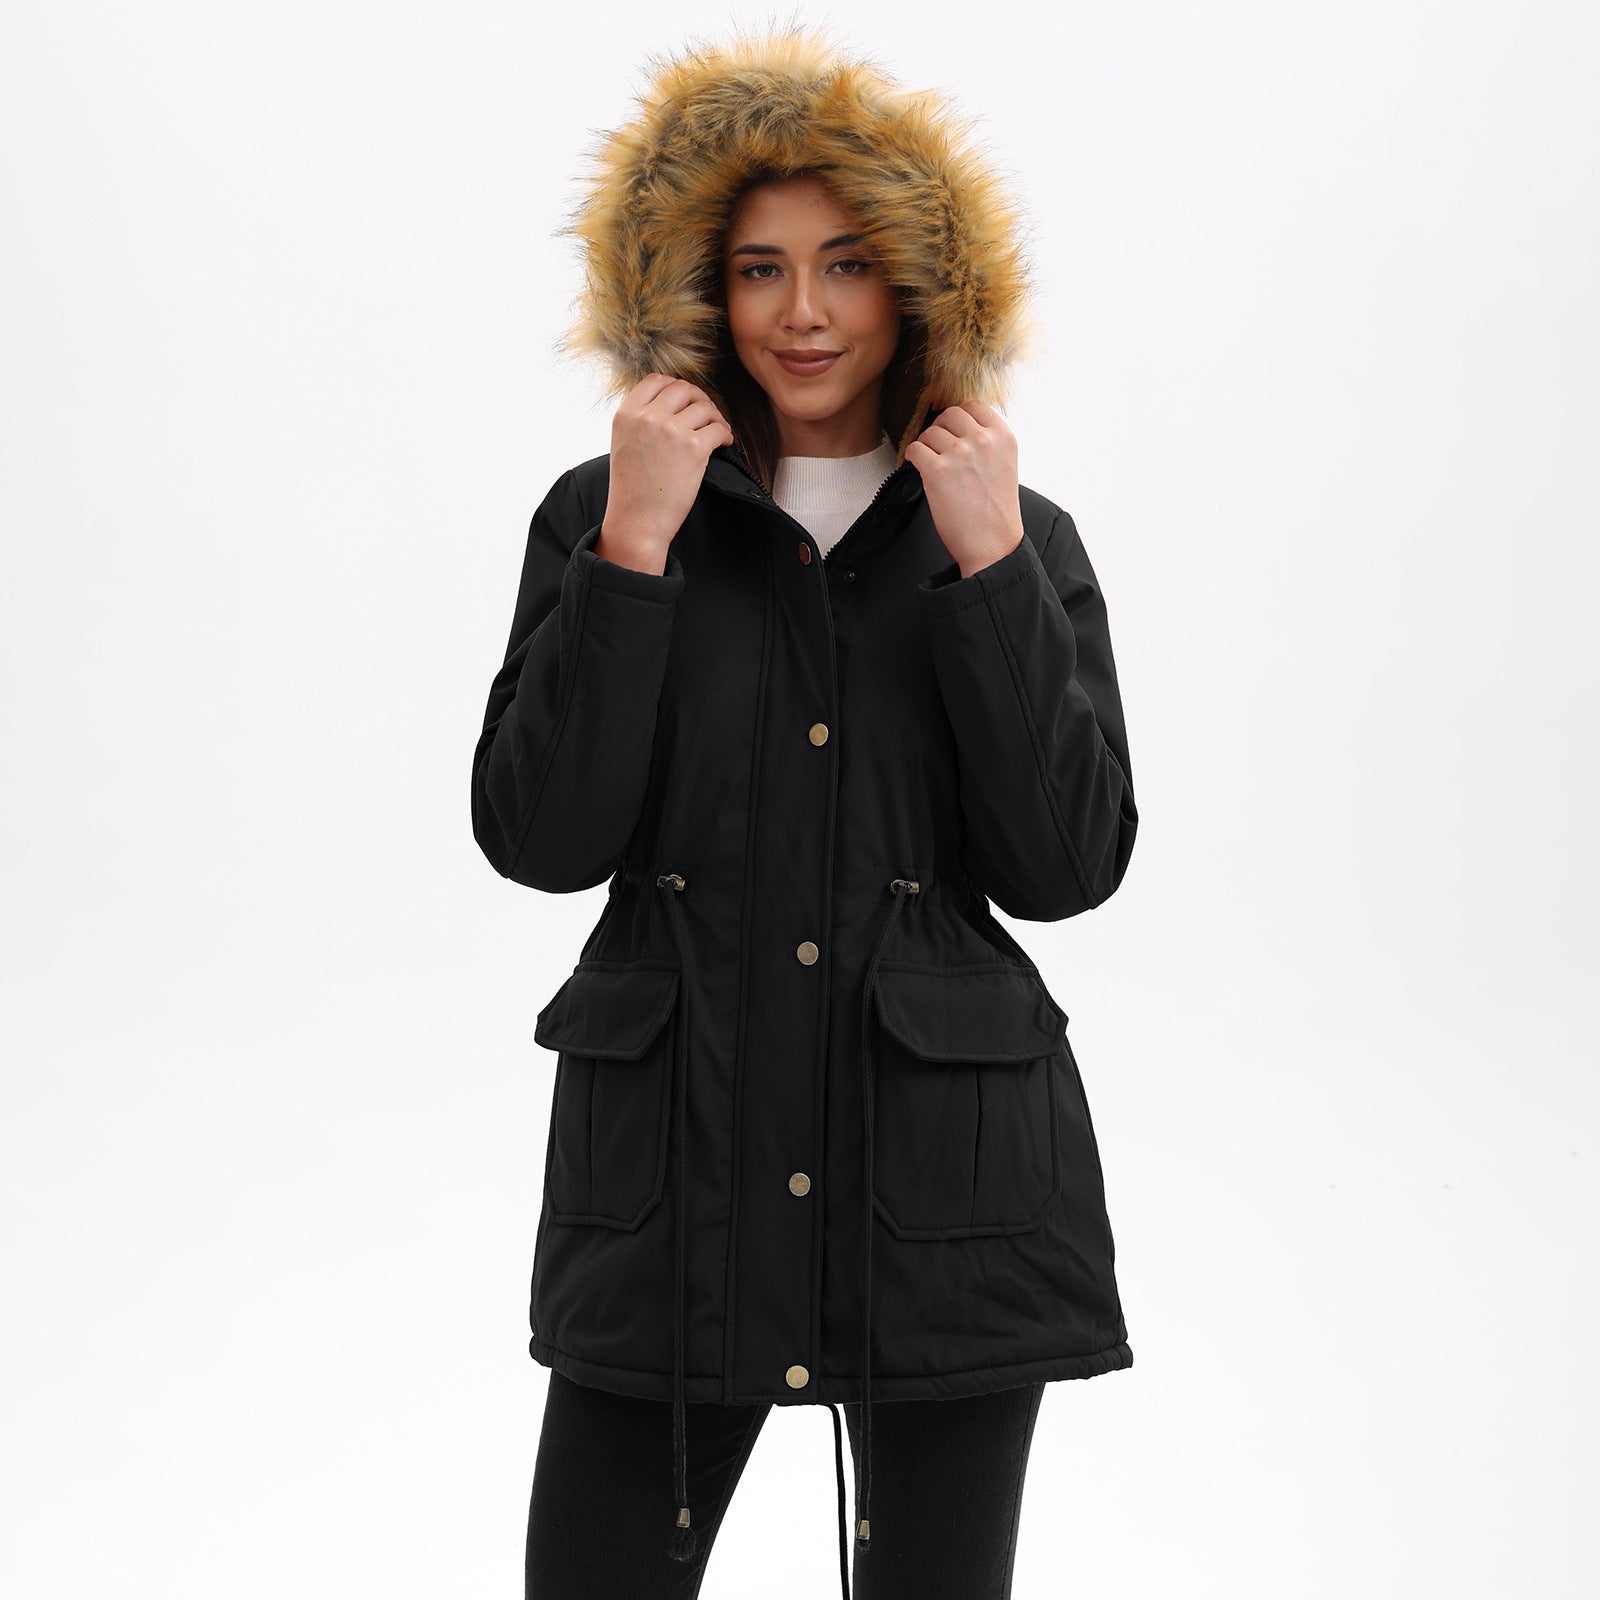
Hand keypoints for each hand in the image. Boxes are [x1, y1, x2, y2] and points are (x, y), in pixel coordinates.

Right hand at [601, 374, 734, 557]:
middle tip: (706, 415)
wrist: (637, 522)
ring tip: (716, 431)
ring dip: (715, 417)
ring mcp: (671, 430)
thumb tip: (673, 404)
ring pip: (704, 407)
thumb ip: (641, 419)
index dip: (675, 388)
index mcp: (626, 413)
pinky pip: (718, 428)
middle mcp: (648, 417)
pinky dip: (725, 434)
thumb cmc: (632, 489)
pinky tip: (723, 443)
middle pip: (683, 388)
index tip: (685, 401)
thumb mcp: (624, 443)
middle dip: (699, 399)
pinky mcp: (694, 448)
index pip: (656, 380)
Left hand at [904, 401, 1025, 578]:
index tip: (953, 431)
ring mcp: (959, 454)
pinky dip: (913, 458)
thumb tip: (959, 426)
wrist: (991, 544)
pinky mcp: (937, 471)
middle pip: (949, 414)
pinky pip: (915, 449)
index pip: (974, 406)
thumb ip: (987, 441)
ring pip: (930, 432)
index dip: (959, 418)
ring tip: (933, 465)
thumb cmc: (996, 511)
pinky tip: (921, 470)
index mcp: (1003, 436)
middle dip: (940, 429)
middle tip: (939, 449)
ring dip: (927, 447)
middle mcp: (983, 440)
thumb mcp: (1004, 465)